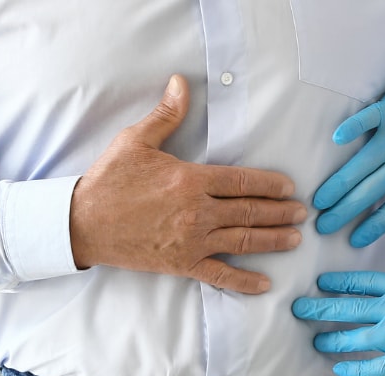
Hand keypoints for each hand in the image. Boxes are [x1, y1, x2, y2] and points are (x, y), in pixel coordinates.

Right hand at [70, 74, 306, 293]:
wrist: (82, 223)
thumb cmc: (109, 181)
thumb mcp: (136, 140)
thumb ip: (166, 115)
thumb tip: (181, 83)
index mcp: (191, 180)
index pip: (243, 181)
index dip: (270, 184)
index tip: (289, 187)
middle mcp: (198, 212)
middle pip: (250, 212)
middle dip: (280, 212)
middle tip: (302, 213)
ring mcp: (192, 241)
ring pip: (243, 242)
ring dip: (272, 240)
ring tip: (294, 239)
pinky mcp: (181, 264)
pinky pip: (219, 275)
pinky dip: (244, 281)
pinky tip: (264, 283)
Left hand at [292, 265, 384, 375]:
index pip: (364, 282)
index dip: (340, 282)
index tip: (322, 282)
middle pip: (346, 307)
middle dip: (319, 308)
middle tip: (299, 308)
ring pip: (351, 337)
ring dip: (330, 340)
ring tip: (315, 342)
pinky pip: (369, 366)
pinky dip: (352, 368)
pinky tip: (338, 370)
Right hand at [313, 64, 384, 247]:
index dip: (372, 227)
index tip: (352, 241)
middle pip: (369, 192)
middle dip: (343, 212)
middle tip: (321, 226)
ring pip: (361, 163)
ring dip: (338, 183)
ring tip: (318, 199)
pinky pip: (367, 119)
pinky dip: (352, 128)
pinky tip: (335, 139)